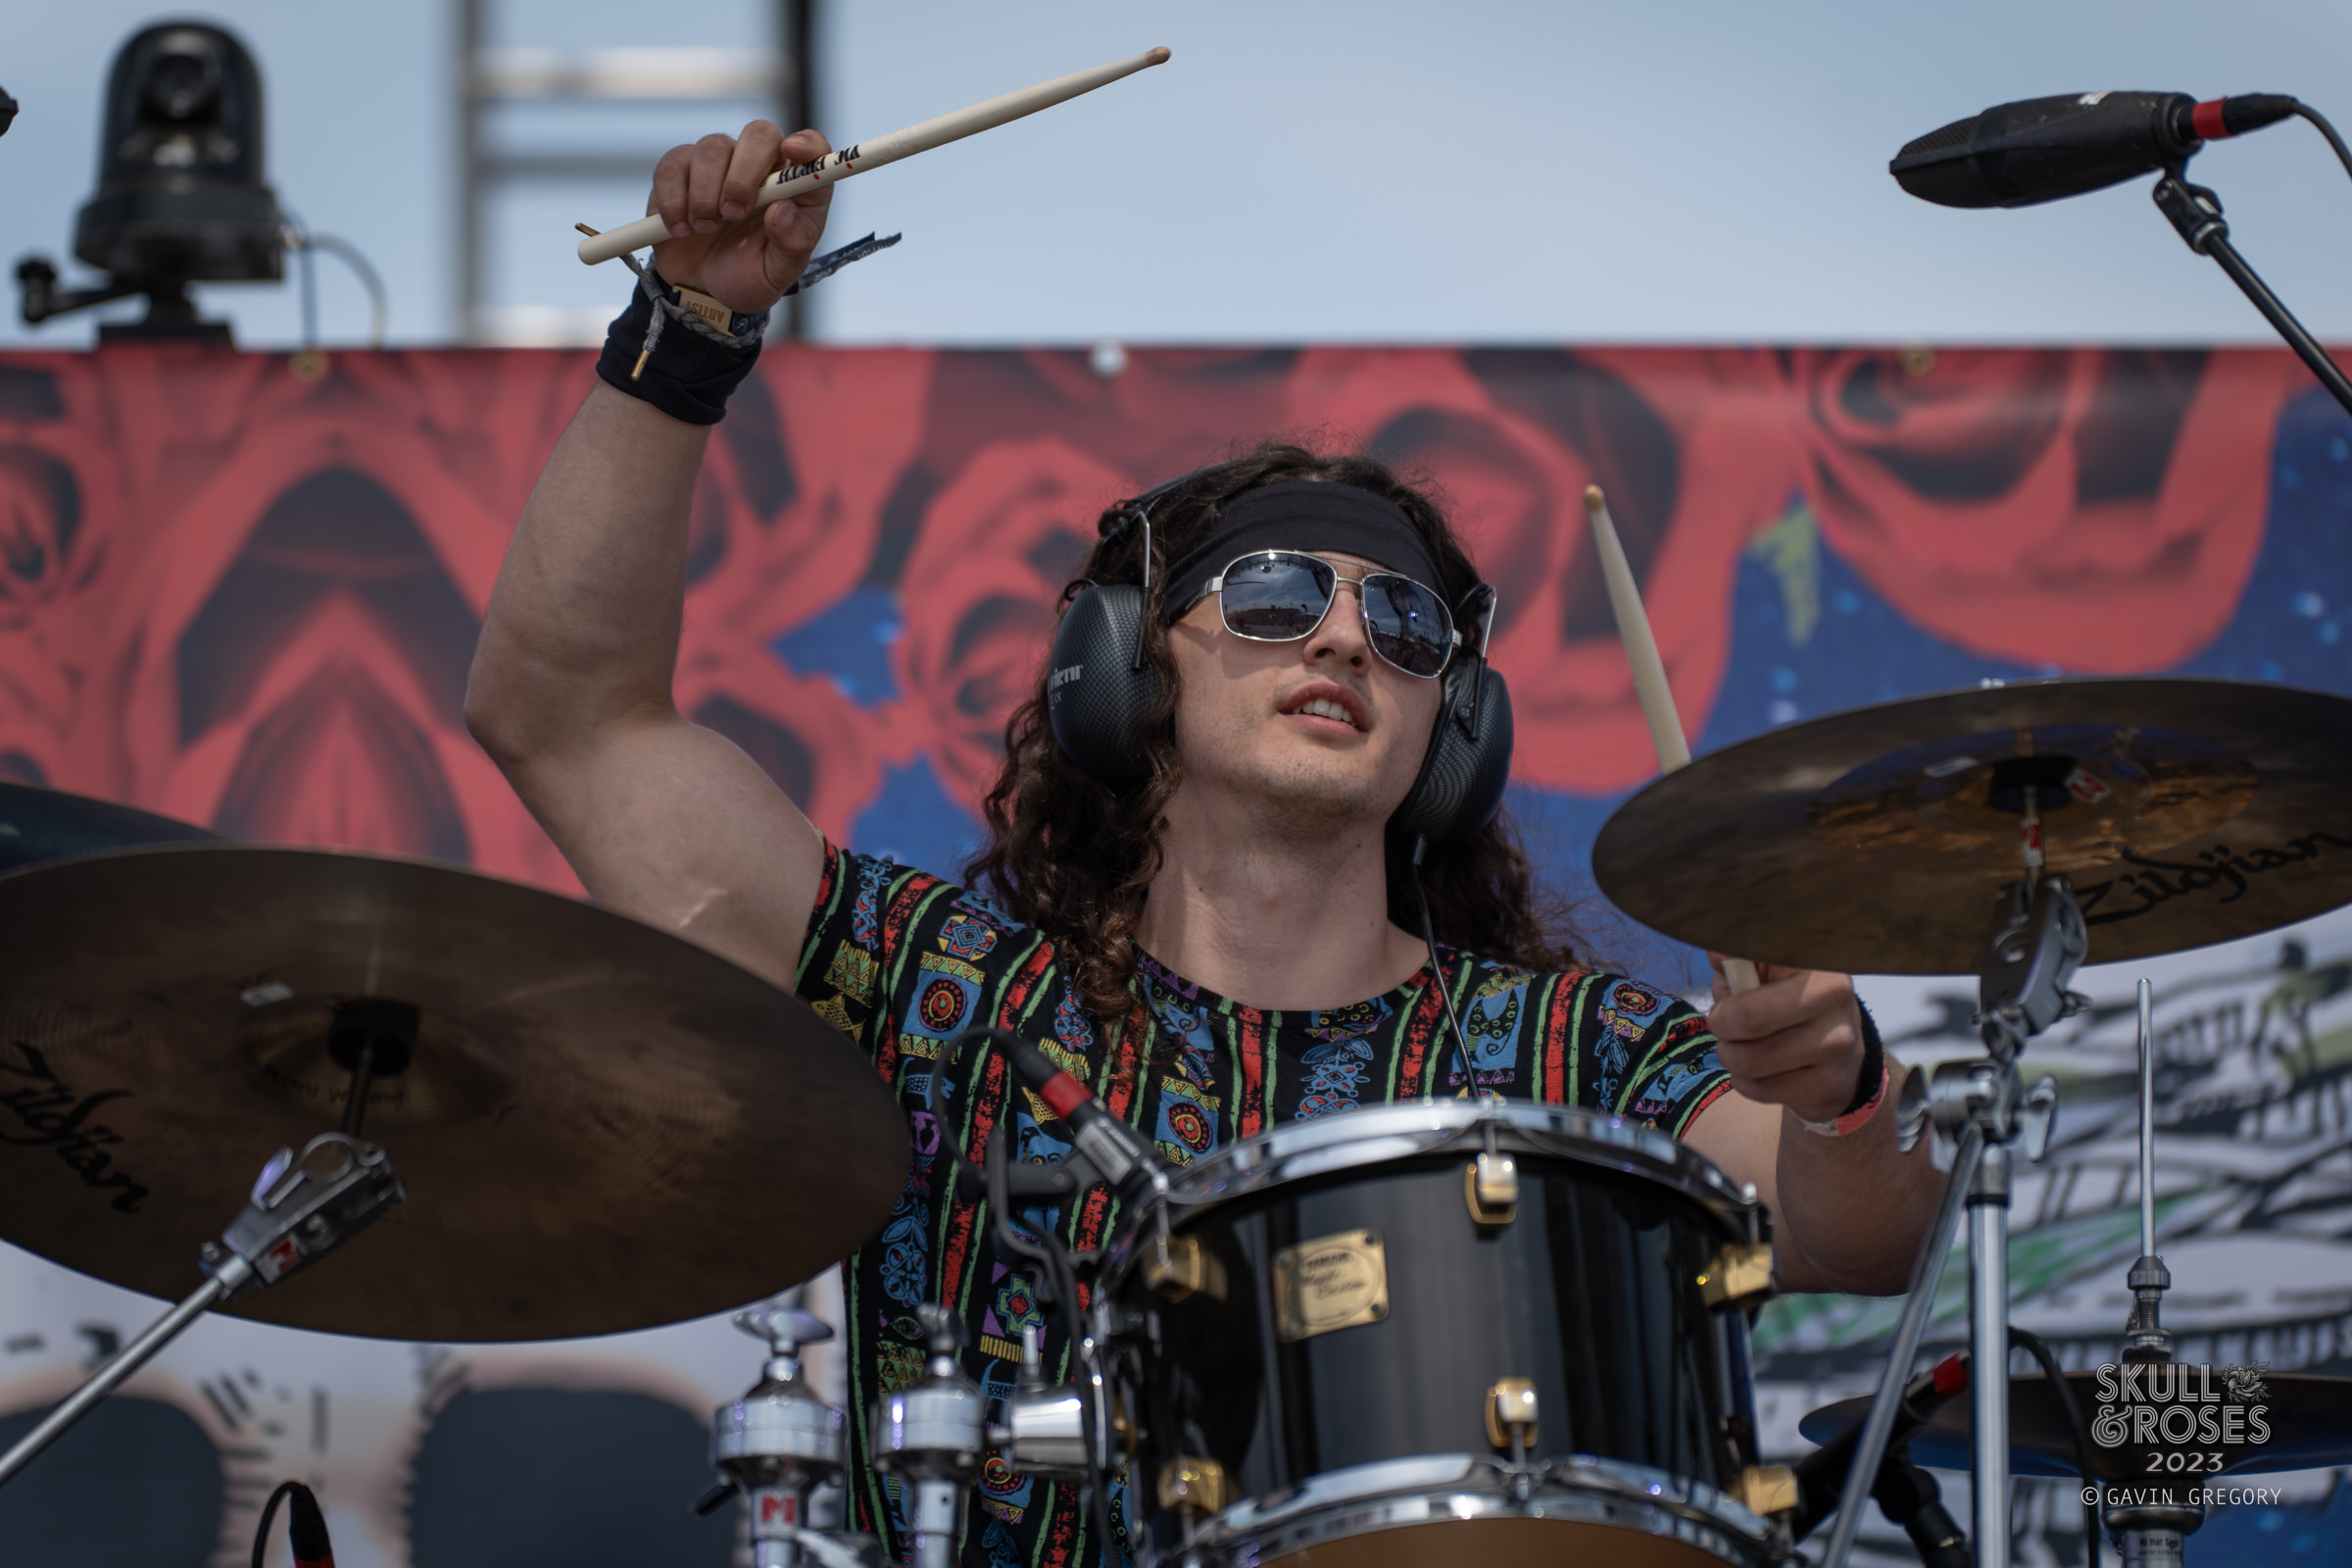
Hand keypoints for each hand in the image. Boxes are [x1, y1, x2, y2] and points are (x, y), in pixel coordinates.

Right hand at [645, 122, 834, 314]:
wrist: (702, 292)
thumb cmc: (749, 275)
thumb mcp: (779, 272)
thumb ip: (792, 243)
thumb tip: (783, 211)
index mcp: (793, 187)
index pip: (812, 147)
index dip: (808, 143)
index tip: (794, 151)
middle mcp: (758, 166)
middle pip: (759, 134)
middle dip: (745, 172)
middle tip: (733, 212)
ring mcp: (718, 163)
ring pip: (712, 148)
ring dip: (706, 193)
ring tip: (706, 229)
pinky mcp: (678, 170)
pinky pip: (672, 166)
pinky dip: (674, 200)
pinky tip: (680, 229)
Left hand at [1704, 958, 1867, 1124]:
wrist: (1833, 1054)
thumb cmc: (1780, 1002)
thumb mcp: (1757, 971)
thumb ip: (1734, 957)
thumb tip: (1716, 950)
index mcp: (1812, 958)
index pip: (1762, 954)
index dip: (1731, 971)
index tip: (1731, 980)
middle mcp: (1835, 994)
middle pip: (1749, 1018)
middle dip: (1721, 1026)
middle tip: (1726, 1025)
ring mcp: (1840, 1042)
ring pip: (1750, 1060)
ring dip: (1731, 1057)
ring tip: (1743, 1048)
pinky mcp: (1832, 1083)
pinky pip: (1759, 1089)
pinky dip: (1745, 1083)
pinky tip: (1761, 1072)